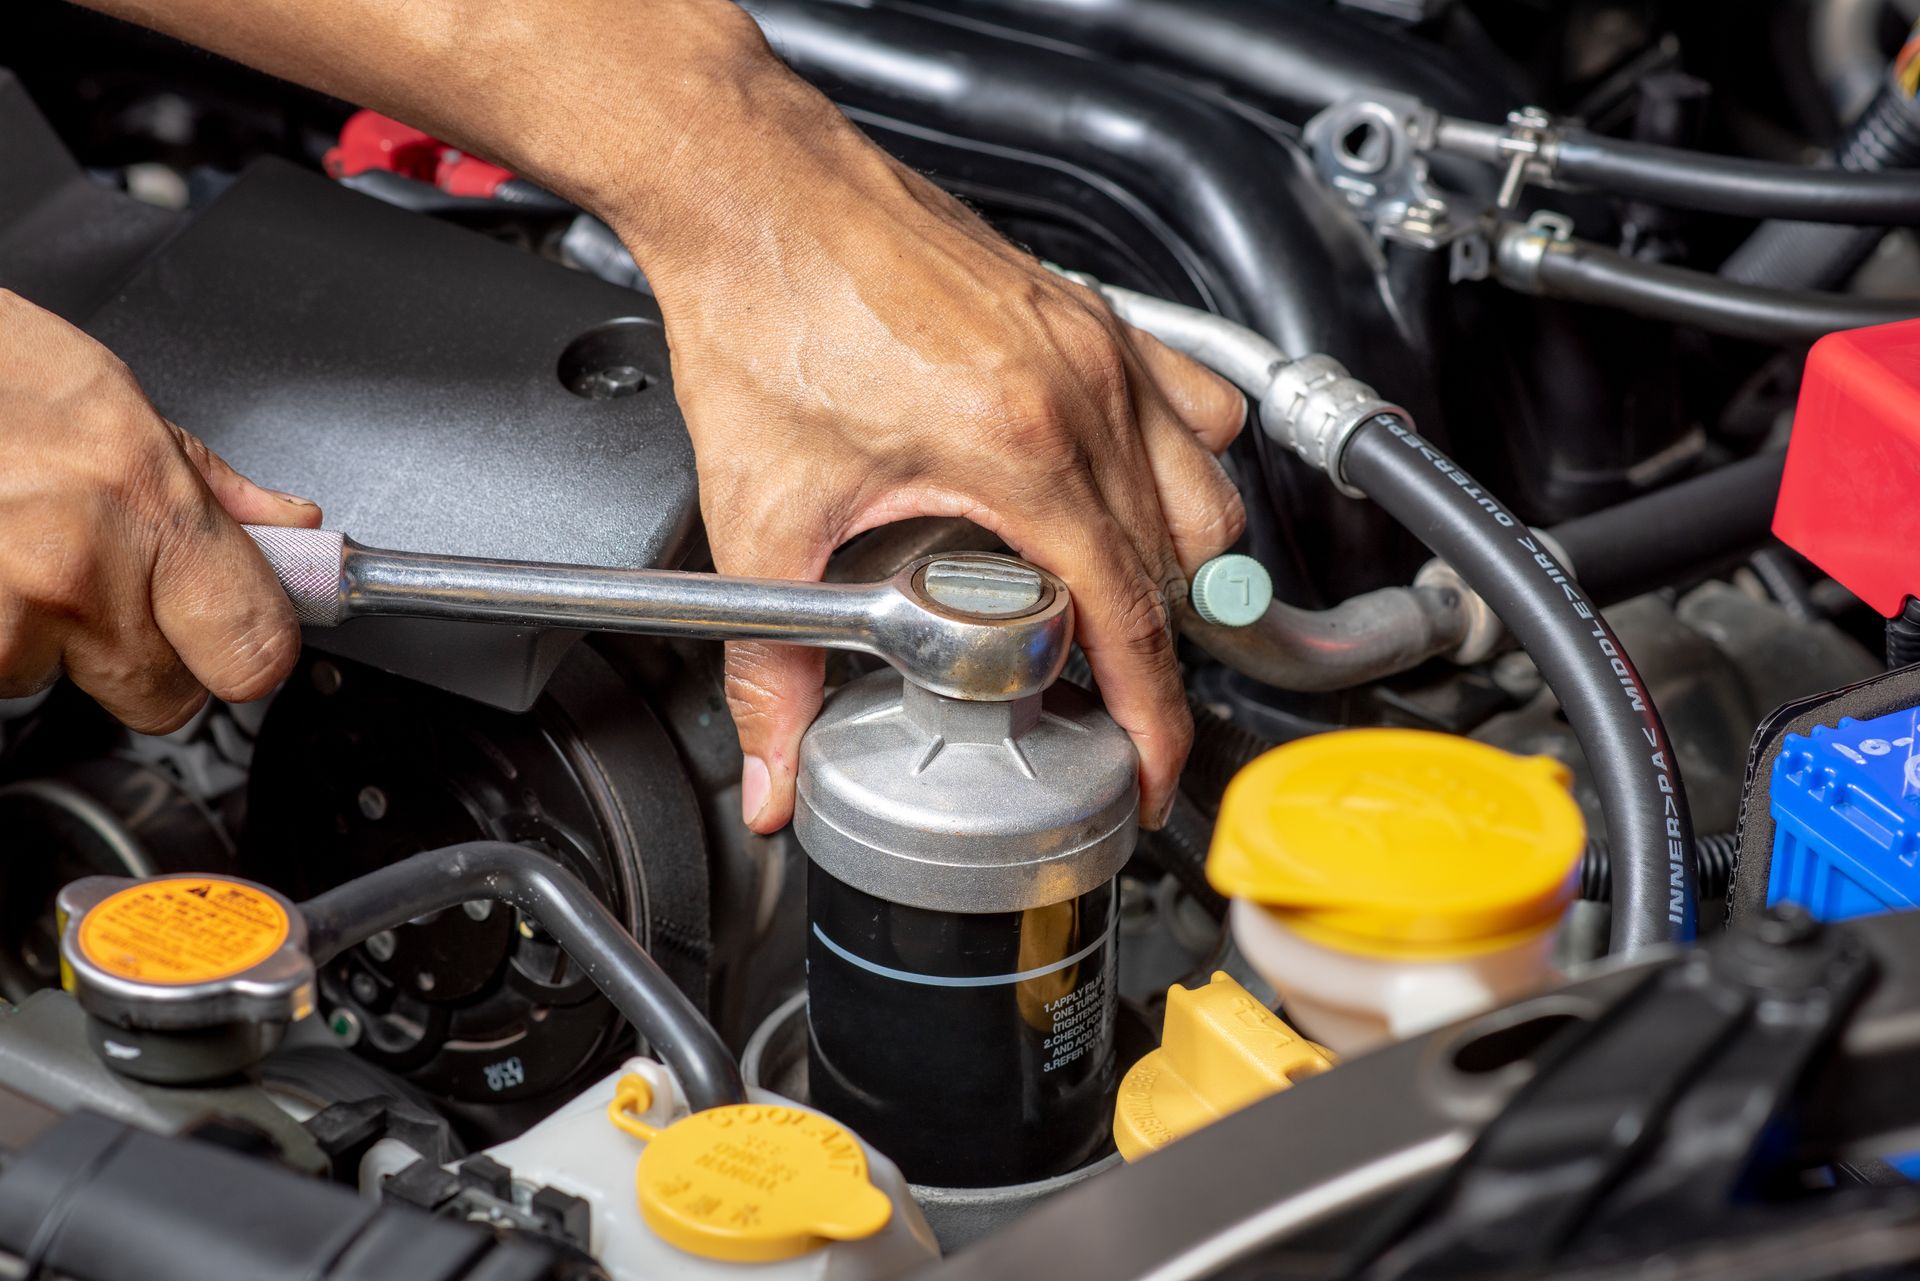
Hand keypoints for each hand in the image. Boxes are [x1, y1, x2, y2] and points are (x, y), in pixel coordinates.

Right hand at [0, 290, 322, 731]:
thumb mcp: (110, 396)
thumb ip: (207, 482)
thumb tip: (290, 529)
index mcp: (149, 503)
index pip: (256, 649)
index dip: (250, 651)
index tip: (237, 636)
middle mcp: (83, 568)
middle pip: (166, 698)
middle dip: (147, 658)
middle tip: (106, 588)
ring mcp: (6, 615)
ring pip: (63, 686)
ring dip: (48, 640)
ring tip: (15, 552)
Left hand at [616, 88, 1246, 833]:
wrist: (758, 190)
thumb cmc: (767, 309)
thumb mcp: (762, 512)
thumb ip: (768, 667)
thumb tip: (772, 767)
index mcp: (1021, 449)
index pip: (1132, 619)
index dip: (1152, 717)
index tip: (1150, 770)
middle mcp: (1081, 392)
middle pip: (1179, 566)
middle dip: (1152, 652)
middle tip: (1098, 696)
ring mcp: (1097, 346)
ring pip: (1204, 489)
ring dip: (1175, 566)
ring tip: (1112, 607)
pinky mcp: (1089, 315)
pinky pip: (1192, 405)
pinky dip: (1184, 467)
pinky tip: (1127, 492)